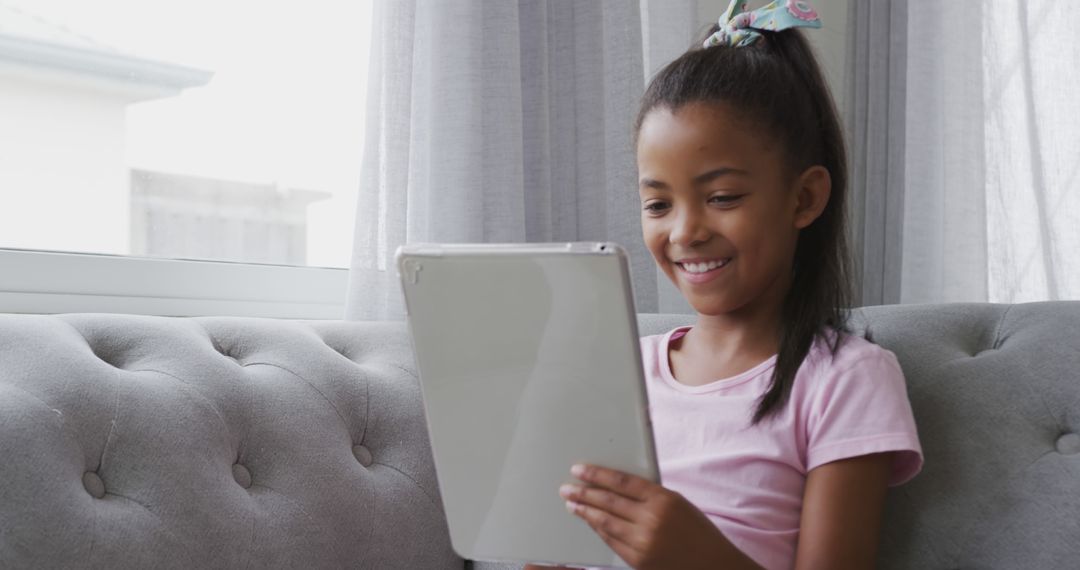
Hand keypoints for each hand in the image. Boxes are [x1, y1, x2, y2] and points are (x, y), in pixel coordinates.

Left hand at [559, 464, 758, 569]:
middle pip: (608, 501)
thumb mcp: (678, 504)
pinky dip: (598, 530)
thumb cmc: (697, 532)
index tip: (580, 470)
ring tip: (571, 503)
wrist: (713, 565)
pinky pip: (611, 541)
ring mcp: (644, 542)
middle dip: (584, 493)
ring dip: (585, 511)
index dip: (597, 474)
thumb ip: (650, 495)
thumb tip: (616, 486)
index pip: (621, 481)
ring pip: (605, 522)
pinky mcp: (639, 560)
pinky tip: (590, 522)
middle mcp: (652, 519)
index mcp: (664, 499)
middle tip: (566, 488)